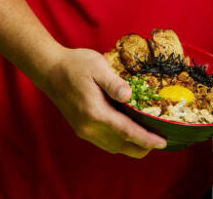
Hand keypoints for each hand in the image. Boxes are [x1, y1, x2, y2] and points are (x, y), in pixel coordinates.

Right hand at [33, 47, 166, 156]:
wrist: (49, 70)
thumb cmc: (75, 65)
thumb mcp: (98, 67)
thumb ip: (114, 83)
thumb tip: (128, 96)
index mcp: (95, 112)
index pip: (126, 132)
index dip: (146, 139)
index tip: (163, 143)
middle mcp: (89, 127)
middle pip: (122, 145)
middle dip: (143, 147)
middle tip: (162, 141)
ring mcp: (83, 130)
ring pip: (113, 147)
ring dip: (132, 146)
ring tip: (151, 139)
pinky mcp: (81, 128)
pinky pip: (105, 142)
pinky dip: (120, 143)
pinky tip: (131, 135)